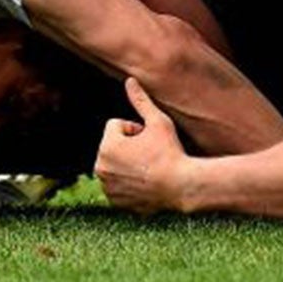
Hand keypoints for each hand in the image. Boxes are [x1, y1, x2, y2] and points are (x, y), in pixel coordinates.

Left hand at [95, 78, 192, 214]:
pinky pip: (117, 182)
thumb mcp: (158, 122)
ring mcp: (107, 187)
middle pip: (112, 144)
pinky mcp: (114, 201)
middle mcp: (101, 168)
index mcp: (107, 146)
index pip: (115, 125)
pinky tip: (145, 182)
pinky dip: (127, 181)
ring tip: (148, 168)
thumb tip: (130, 80)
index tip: (149, 139)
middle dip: (128, 145)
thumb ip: (140, 101)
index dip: (135, 129)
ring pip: (115, 163)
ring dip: (127, 162)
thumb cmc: (170, 151)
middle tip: (149, 154)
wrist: (182, 186)